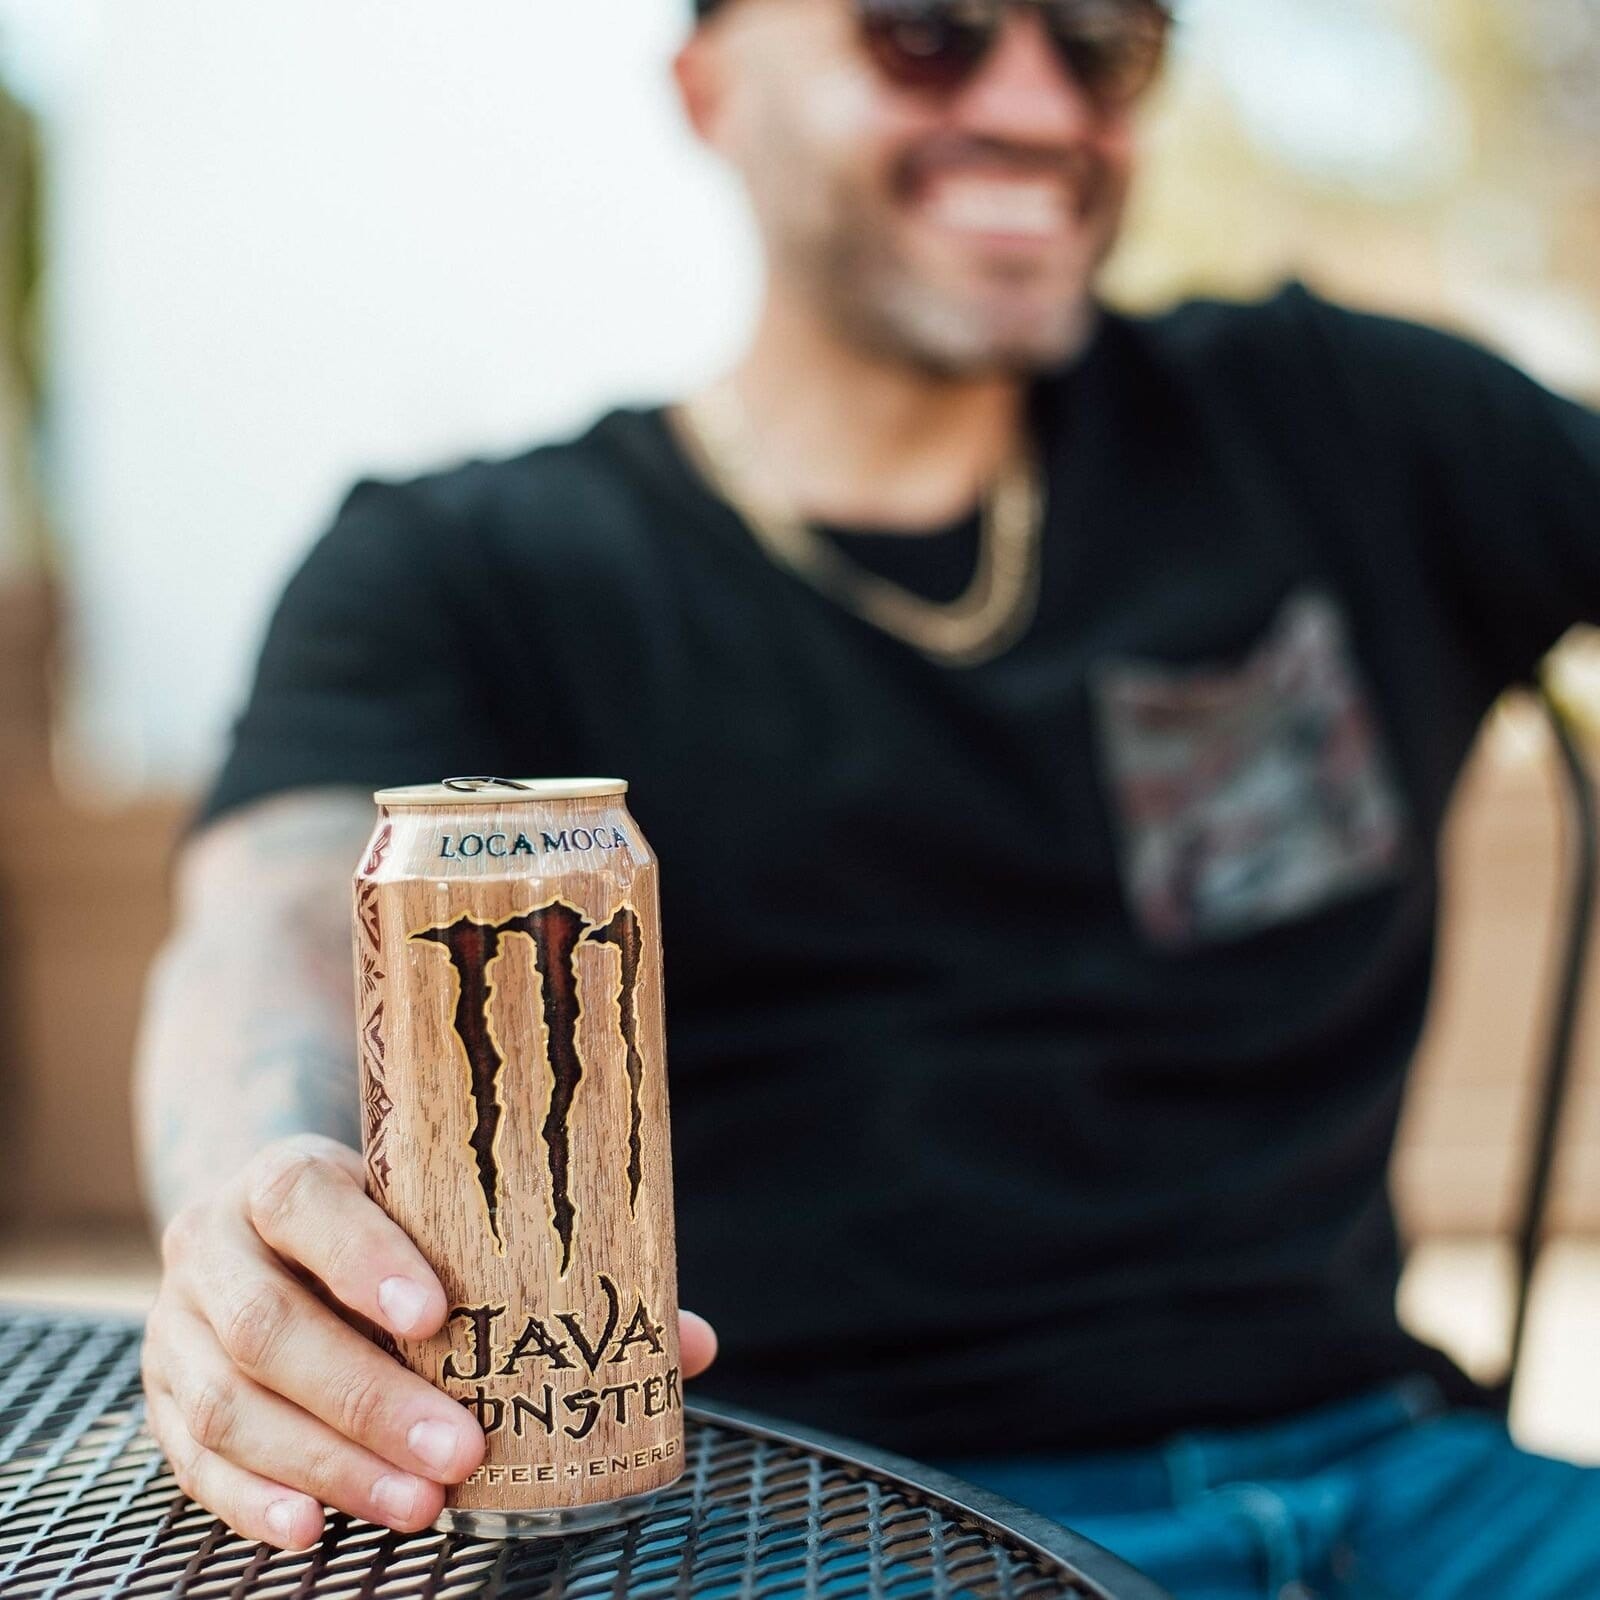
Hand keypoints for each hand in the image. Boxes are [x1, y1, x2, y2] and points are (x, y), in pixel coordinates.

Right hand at [143, 1134, 718, 1550]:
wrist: (268, 1219)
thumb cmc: (386, 1220)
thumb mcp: (445, 1211)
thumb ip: (548, 1267)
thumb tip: (688, 1344)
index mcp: (287, 1178)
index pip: (308, 1204)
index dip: (364, 1258)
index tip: (439, 1313)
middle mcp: (215, 1242)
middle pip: (269, 1324)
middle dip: (368, 1397)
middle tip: (461, 1452)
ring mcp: (177, 1324)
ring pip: (231, 1403)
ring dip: (329, 1463)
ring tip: (420, 1505)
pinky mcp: (164, 1395)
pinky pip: (190, 1459)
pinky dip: (252, 1500)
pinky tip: (314, 1531)